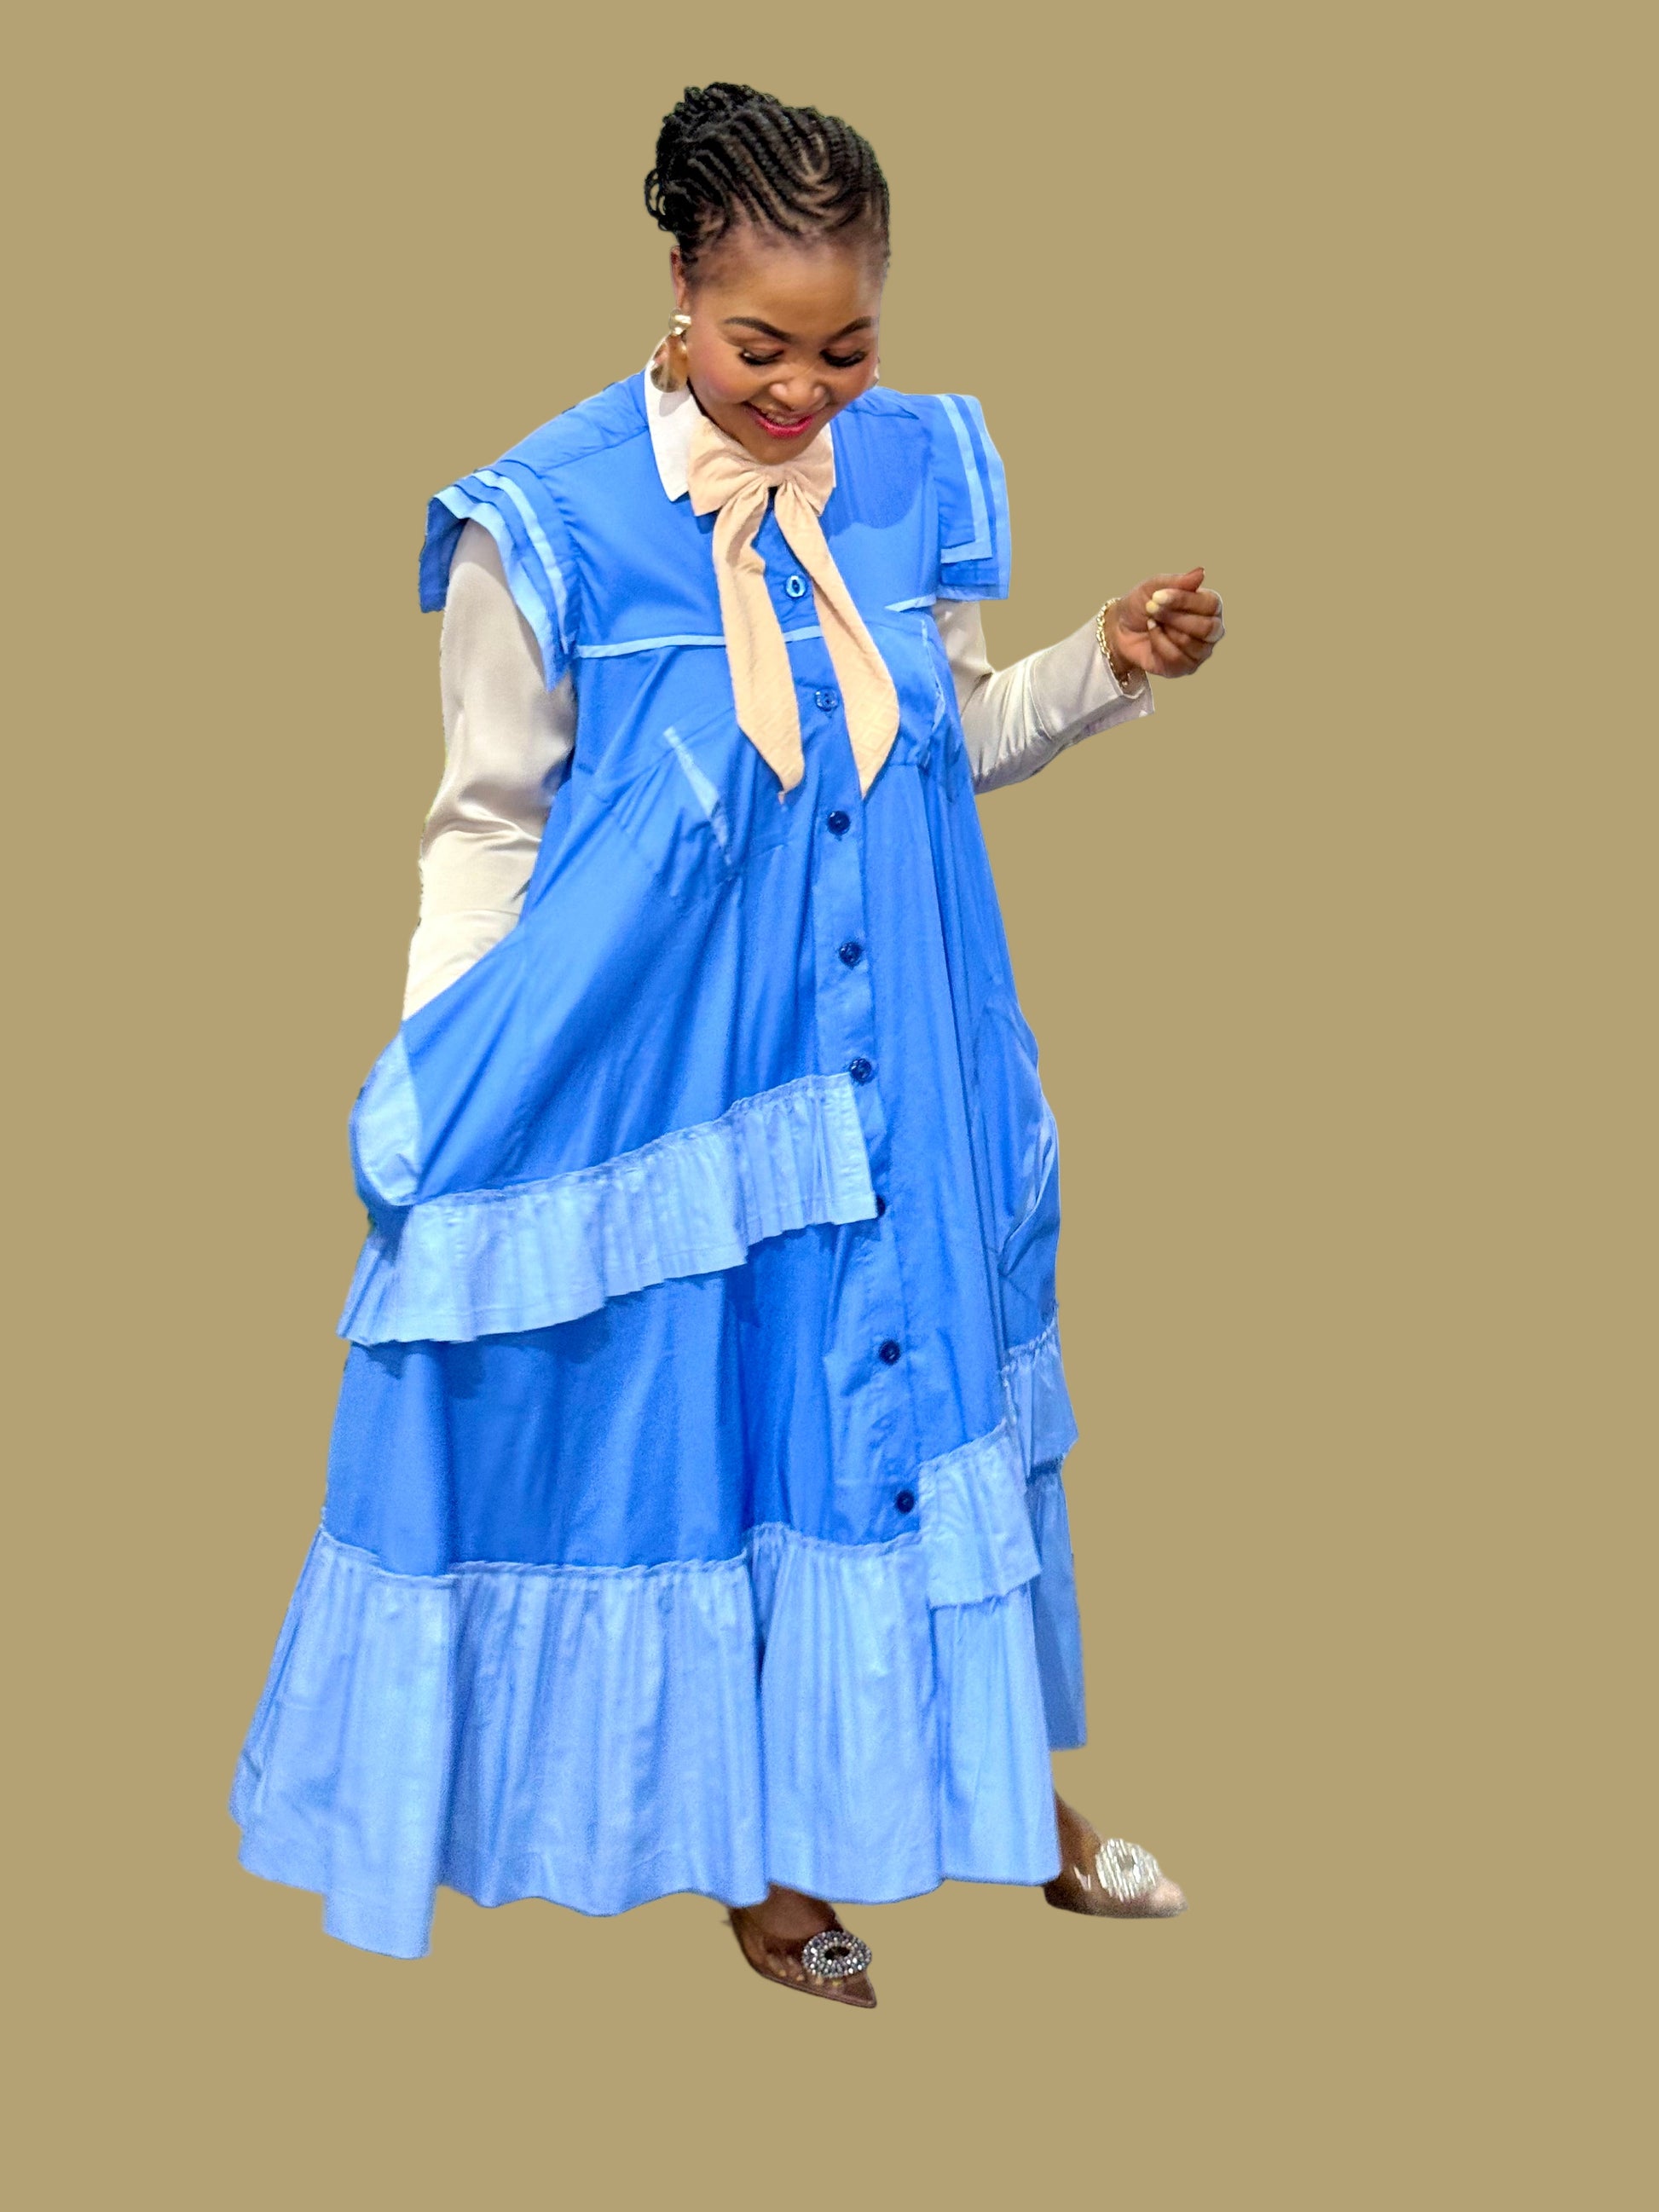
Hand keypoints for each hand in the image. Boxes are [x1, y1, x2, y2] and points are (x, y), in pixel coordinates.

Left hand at [1104, 567, 1224, 680]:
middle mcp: (1211, 629)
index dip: (1184, 600)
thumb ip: (1178, 581)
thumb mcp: (1155, 586)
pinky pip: (1176, 659)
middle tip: (1152, 609)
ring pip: (1190, 644)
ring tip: (1152, 621)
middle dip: (1174, 618)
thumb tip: (1201, 572)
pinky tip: (1152, 635)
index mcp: (1209, 606)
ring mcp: (1200, 651)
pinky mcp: (1185, 667)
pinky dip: (1159, 644)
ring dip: (1165, 631)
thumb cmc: (1142, 605)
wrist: (1120, 629)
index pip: (1211, 604)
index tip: (1157, 596)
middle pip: (1206, 628)